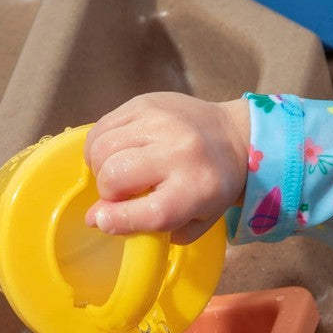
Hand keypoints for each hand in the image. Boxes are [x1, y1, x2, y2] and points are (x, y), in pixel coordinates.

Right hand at [83, 92, 249, 243]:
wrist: (233, 135)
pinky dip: (99, 147)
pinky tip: (115, 153)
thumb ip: (150, 229)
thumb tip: (99, 218)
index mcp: (197, 189)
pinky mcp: (144, 102)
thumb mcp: (194, 221)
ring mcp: (160, 121)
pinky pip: (101, 128)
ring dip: (100, 168)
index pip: (148, 211)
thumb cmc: (211, 187)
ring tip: (117, 173)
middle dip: (108, 193)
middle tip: (119, 195)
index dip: (116, 220)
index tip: (102, 221)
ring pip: (101, 149)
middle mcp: (178, 151)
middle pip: (114, 176)